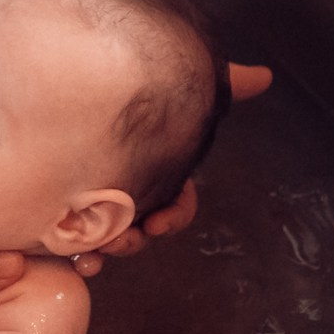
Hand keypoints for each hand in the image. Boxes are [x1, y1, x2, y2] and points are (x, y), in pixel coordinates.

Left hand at [70, 64, 268, 275]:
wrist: (67, 82)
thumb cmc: (139, 88)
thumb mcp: (183, 85)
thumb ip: (224, 84)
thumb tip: (265, 76)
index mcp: (160, 171)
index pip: (177, 204)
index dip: (172, 216)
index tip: (158, 223)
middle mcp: (132, 188)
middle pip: (142, 227)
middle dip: (135, 241)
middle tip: (119, 241)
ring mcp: (100, 200)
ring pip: (111, 237)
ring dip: (109, 249)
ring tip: (94, 250)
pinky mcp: (70, 206)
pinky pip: (78, 240)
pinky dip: (82, 254)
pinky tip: (76, 257)